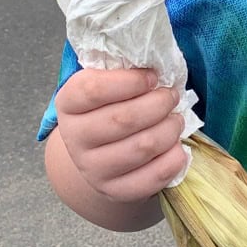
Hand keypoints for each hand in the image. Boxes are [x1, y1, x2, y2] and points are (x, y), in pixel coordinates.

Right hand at [54, 67, 187, 202]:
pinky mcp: (114, 191)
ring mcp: (92, 169)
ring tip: (176, 119)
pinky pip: (152, 177)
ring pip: (142, 147)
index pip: (92, 89)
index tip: (153, 77)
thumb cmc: (112, 106)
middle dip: (158, 104)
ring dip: (170, 129)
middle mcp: (74, 138)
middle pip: (123, 119)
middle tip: (172, 96)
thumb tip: (154, 56)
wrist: (103, 152)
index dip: (130, 81)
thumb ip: (124, 69)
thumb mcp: (110, 82)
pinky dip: (174, 158)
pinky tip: (178, 146)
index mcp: (68, 104)